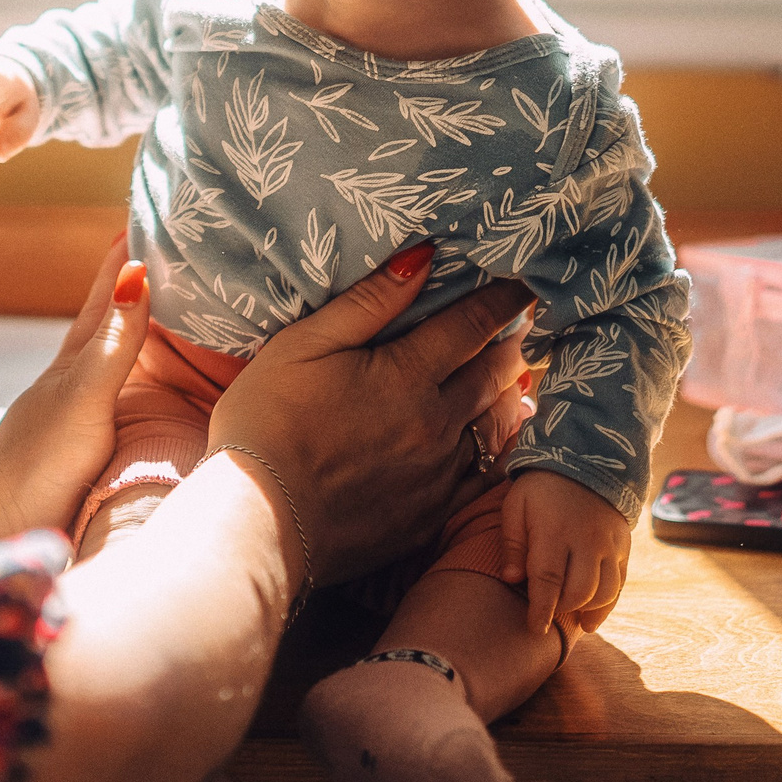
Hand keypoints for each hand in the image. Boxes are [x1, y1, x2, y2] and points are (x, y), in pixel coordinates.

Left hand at [0, 233, 149, 540]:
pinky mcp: (77, 447)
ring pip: (107, 353)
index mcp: (75, 360)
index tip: (148, 213)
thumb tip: (137, 272)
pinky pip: (115, 393)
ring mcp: (72, 412)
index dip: (126, 255)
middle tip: (158, 242)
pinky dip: (130, 374)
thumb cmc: (36, 465)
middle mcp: (73, 379)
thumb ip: (113, 342)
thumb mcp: (84, 397)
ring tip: (153, 299)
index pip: (106, 292)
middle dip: (132, 279)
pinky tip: (129, 383)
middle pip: (106, 316)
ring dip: (130, 324)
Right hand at [209, 254, 533, 584]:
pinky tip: (497, 440)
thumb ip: (368, 303)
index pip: (472, 325)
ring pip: (495, 425)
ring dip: (510, 394)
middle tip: (522, 324)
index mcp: (407, 376)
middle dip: (510, 343)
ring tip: (516, 374)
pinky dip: (497, 450)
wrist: (259, 522)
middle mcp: (437, 424)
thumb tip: (422, 258)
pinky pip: (483, 478)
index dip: (502, 301)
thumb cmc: (267, 423)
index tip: (521, 285)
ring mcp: (437, 475)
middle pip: (494, 374)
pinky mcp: (429, 515)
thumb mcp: (303, 345)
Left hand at [499, 468, 632, 635]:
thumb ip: (513, 544)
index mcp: (554, 531)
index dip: (541, 609)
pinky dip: (608, 604)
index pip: (548, 580)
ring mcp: (609, 544)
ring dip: (588, 611)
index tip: (535, 628)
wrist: (586, 460)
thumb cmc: (541, 488)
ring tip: (574, 620)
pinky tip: (593, 615)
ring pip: (604, 592)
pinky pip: (620, 583)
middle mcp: (586, 541)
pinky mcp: (623, 546)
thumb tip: (510, 580)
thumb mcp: (516, 505)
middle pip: (579, 591)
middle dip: (562, 610)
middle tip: (549, 614)